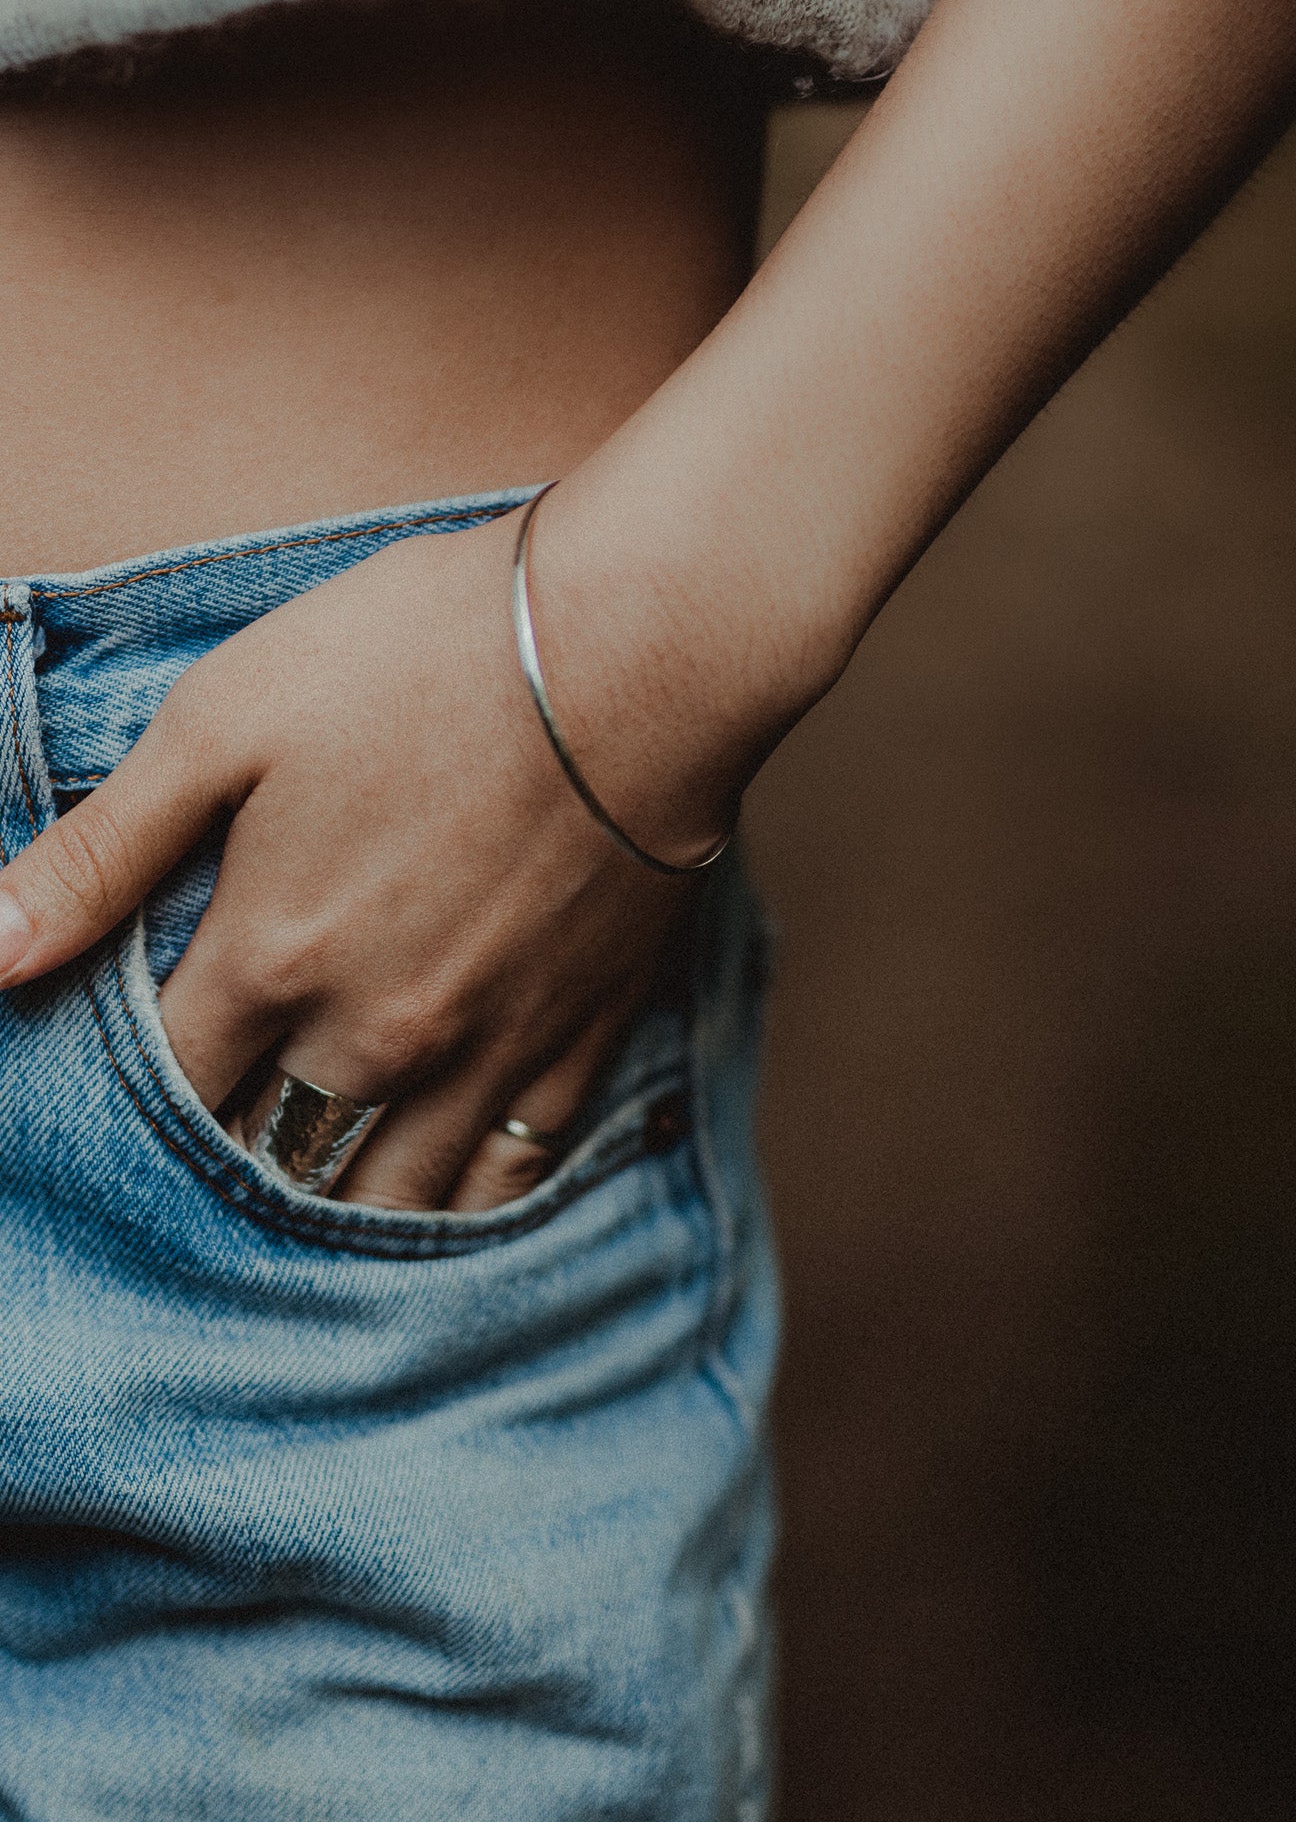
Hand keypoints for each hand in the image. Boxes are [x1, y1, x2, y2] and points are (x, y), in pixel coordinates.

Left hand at [0, 507, 726, 1210]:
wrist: (633, 648)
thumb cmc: (420, 656)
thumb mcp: (228, 716)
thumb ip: (103, 849)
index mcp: (269, 958)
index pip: (165, 1086)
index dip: (127, 1098)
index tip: (122, 1086)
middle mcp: (368, 1037)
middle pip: (263, 1156)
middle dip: (221, 1163)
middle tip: (209, 1150)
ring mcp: (481, 1051)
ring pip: (382, 1193)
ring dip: (328, 1202)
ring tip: (301, 1197)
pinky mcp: (576, 1039)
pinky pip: (506, 1175)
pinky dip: (457, 1207)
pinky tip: (431, 1204)